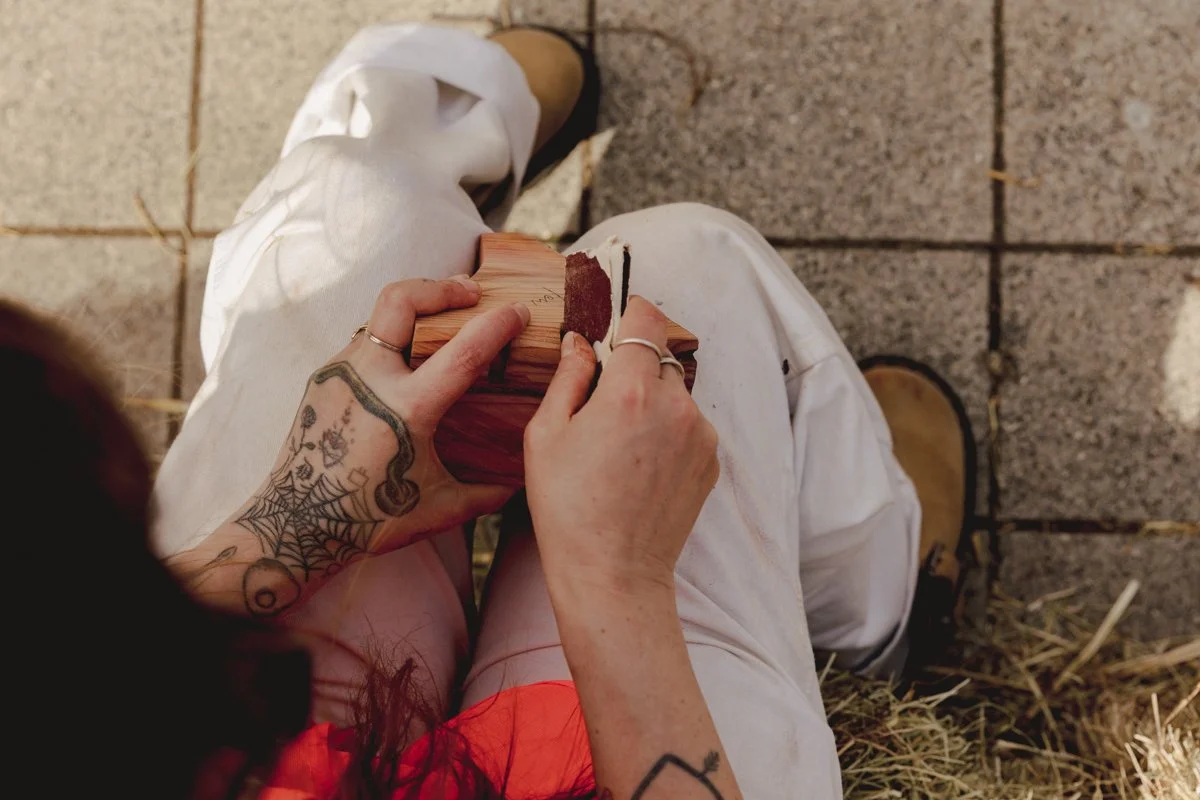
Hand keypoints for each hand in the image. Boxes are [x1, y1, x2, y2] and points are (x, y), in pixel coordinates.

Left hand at [238, 277, 526, 575]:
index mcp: (406, 408)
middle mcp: (369, 380)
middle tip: (470, 290)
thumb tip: (519, 485)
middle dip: (441, 287)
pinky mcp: (322, 379)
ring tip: (441, 320)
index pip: (463, 351)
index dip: (497, 324)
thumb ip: (484, 494)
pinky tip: (407, 362)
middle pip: (402, 300)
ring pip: (380, 318)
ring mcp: (340, 374)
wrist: (293, 526)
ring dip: (415, 311)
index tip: (518, 310)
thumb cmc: (368, 521)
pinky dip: (391, 341)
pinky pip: (362, 345)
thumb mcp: (437, 508)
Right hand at [524, 296, 718, 599]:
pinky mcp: (711, 461)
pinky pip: (689, 426)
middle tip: (600, 404)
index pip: (646, 320)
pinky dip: (667, 432)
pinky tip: (637, 466)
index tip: (615, 324)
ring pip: (676, 394)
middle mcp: (677, 406)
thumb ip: (567, 377)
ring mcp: (701, 435)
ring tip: (618, 445)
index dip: (629, 314)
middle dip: (633, 369)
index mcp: (632, 392)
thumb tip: (579, 342)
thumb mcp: (546, 435)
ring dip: (652, 402)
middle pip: (660, 358)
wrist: (613, 574)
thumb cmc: (568, 509)